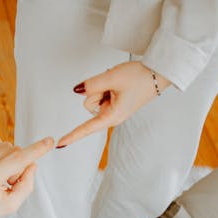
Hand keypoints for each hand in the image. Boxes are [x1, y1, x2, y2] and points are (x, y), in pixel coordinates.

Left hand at [0, 136, 53, 217]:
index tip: (50, 141)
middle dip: (18, 165)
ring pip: (7, 145)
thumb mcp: (11, 205)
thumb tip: (32, 164)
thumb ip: (27, 185)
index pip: (19, 160)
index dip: (36, 150)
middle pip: (16, 151)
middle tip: (8, 182)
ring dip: (8, 159)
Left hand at [56, 62, 170, 147]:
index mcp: (112, 116)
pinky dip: (106, 86)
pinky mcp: (114, 104)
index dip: (72, 135)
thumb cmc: (140, 78)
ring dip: (102, 87)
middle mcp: (111, 117)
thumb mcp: (113, 77)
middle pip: (89, 104)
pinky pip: (101, 93)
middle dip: (96, 91)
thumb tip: (77, 91)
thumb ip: (92, 84)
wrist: (157, 73)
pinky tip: (118, 84)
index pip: (87, 128)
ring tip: (118, 83)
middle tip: (113, 84)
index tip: (59, 144)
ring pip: (94, 98)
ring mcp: (112, 110)